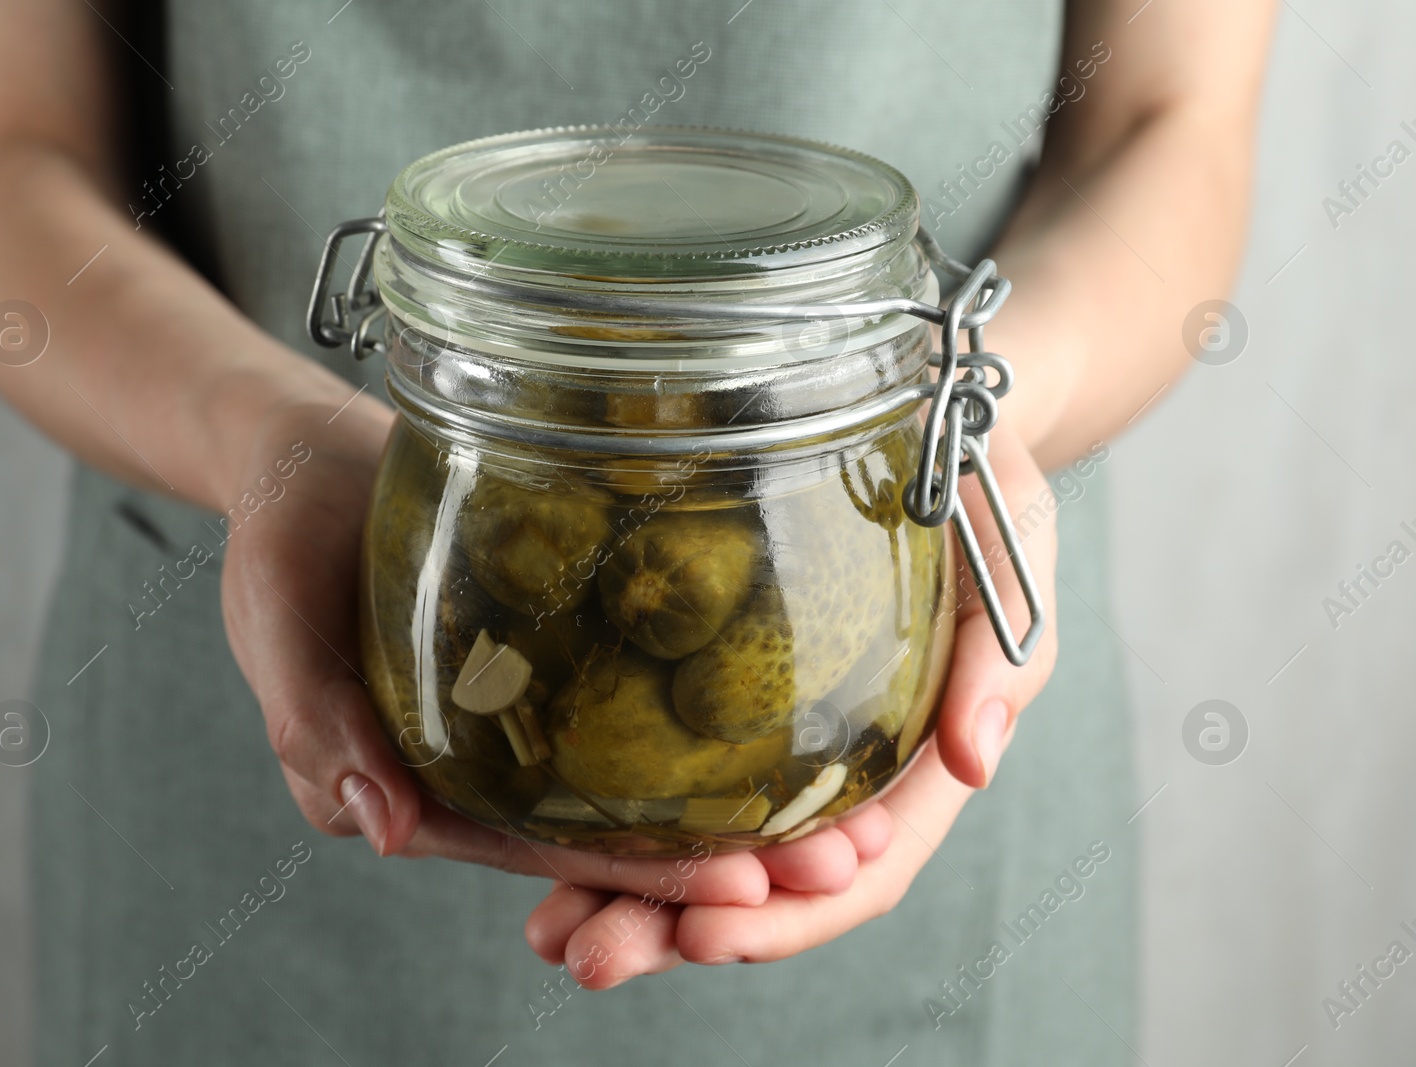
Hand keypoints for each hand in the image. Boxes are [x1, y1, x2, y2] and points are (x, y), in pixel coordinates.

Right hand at [216, 396, 806, 906]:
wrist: (311, 454)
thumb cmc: (278, 540)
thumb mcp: (279, 625)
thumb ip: (318, 726)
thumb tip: (384, 828)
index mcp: (418, 791)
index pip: (541, 854)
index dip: (639, 880)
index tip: (743, 897)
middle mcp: (485, 768)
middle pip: (611, 832)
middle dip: (721, 859)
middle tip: (839, 864)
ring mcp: (528, 710)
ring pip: (640, 776)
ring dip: (737, 799)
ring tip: (852, 811)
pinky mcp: (557, 649)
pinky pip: (636, 694)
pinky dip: (704, 717)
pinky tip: (792, 717)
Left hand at [523, 424, 1059, 986]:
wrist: (924, 416)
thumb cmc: (978, 483)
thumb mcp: (1008, 550)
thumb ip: (1000, 656)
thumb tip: (978, 759)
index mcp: (917, 759)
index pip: (858, 869)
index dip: (787, 915)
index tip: (706, 934)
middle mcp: (843, 770)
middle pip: (763, 884)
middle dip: (676, 929)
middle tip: (589, 956)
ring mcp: (780, 741)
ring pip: (705, 847)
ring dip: (628, 899)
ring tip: (548, 934)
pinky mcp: (725, 694)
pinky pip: (668, 772)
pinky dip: (615, 821)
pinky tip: (545, 849)